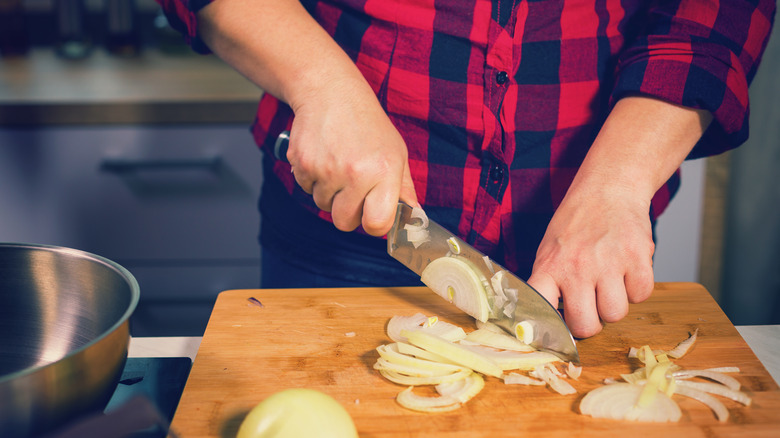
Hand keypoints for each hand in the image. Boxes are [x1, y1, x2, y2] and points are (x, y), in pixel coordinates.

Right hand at [286, 80, 417, 235]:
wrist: (330, 92)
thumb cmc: (367, 123)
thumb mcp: (395, 151)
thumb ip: (403, 187)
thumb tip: (413, 215)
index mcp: (384, 171)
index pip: (377, 224)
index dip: (374, 224)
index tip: (373, 215)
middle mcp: (355, 172)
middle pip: (344, 222)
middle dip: (347, 212)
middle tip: (352, 189)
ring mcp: (326, 169)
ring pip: (322, 205)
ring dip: (329, 192)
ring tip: (337, 164)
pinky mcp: (302, 164)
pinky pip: (305, 188)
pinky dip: (312, 178)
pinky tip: (322, 156)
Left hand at [527, 187, 654, 338]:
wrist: (608, 189)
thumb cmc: (576, 225)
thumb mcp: (549, 250)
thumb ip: (548, 284)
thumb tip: (544, 323)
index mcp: (549, 265)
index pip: (540, 309)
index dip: (547, 328)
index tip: (552, 333)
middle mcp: (577, 266)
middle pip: (585, 326)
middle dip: (590, 322)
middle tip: (590, 305)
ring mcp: (609, 262)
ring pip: (615, 315)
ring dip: (615, 304)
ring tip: (609, 282)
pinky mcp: (638, 257)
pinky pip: (642, 296)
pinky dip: (637, 288)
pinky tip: (627, 269)